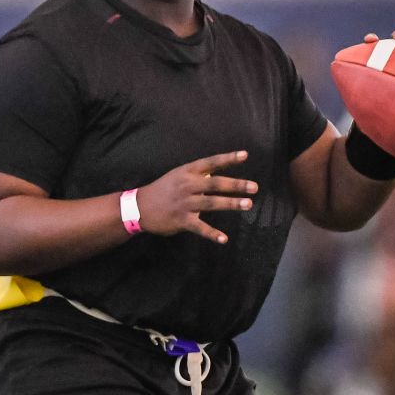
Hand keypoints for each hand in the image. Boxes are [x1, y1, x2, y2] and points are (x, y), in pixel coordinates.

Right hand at [135, 150, 258, 243]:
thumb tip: (216, 172)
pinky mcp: (181, 220)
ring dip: (231, 204)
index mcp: (187, 172)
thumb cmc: (163, 189)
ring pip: (211, 203)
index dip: (228, 159)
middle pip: (215, 183)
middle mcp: (187, 185)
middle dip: (236, 185)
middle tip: (254, 187)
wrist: (140, 206)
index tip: (245, 155)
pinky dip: (212, 234)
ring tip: (247, 204)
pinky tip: (224, 239)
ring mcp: (185, 203)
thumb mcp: (178, 175)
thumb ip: (197, 174)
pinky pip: (200, 227)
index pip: (211, 163)